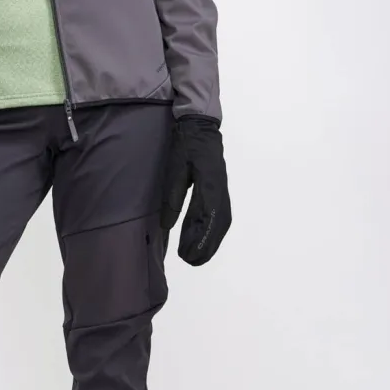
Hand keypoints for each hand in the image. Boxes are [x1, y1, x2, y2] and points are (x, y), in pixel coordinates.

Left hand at [160, 115, 230, 265]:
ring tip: (197, 256)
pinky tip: (204, 239)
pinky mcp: (220, 190)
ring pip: (221, 223)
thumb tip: (167, 225)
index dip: (197, 240)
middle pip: (217, 226)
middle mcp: (219, 192)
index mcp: (209, 187)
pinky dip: (214, 231)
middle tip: (191, 261)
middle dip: (205, 246)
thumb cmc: (186, 147)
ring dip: (211, 241)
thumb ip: (172, 198)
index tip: (187, 255)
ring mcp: (222, 191)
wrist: (201, 128)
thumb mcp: (175, 170)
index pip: (205, 220)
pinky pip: (221, 216)